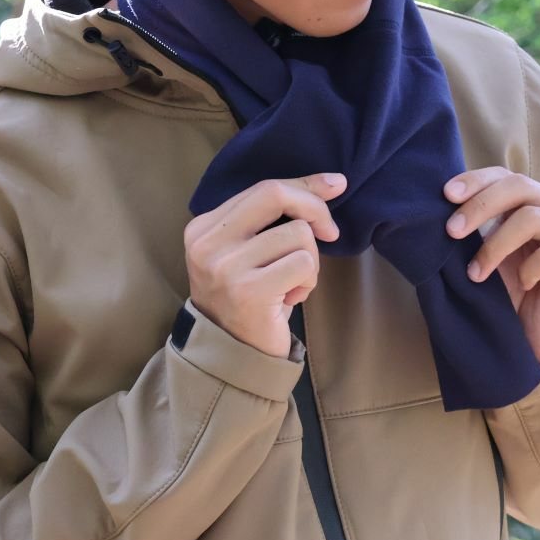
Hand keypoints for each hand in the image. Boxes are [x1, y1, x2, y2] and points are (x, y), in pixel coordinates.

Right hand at [184, 173, 345, 357]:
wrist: (232, 356)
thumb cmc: (250, 297)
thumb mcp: (249, 251)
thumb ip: (274, 217)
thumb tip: (332, 183)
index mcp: (204, 227)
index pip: (262, 188)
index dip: (304, 185)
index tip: (335, 184)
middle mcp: (208, 243)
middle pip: (275, 194)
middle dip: (314, 207)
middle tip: (330, 231)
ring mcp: (226, 267)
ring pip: (298, 233)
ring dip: (310, 259)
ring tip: (293, 282)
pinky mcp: (249, 292)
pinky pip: (303, 263)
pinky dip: (308, 280)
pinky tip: (292, 296)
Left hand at [443, 167, 539, 369]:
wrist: (535, 339)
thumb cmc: (508, 292)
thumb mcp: (486, 254)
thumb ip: (474, 227)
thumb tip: (442, 202)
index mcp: (535, 202)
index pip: (506, 176)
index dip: (476, 180)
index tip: (446, 194)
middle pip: (521, 187)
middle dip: (480, 206)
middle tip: (452, 231)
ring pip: (533, 218)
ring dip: (495, 246)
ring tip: (475, 273)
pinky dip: (529, 269)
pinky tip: (523, 284)